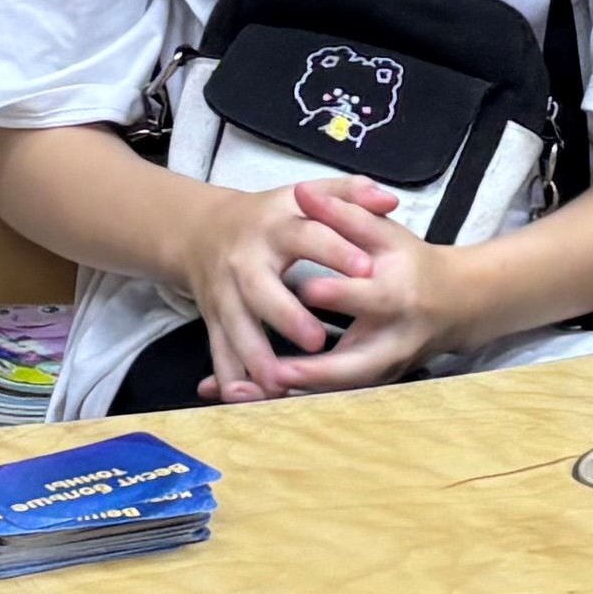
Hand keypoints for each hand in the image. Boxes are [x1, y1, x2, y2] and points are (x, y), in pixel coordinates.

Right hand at [172, 177, 392, 402]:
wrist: (203, 231)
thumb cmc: (271, 217)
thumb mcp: (307, 196)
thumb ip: (350, 195)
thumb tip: (389, 201)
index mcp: (275, 226)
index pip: (306, 234)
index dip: (335, 250)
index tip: (366, 269)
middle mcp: (245, 260)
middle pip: (260, 289)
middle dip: (286, 316)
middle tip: (318, 341)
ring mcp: (224, 293)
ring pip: (235, 328)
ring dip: (255, 357)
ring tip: (280, 383)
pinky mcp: (213, 320)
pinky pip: (219, 352)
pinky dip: (229, 378)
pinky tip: (245, 399)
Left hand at [276, 202, 472, 393]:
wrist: (457, 302)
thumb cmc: (412, 262)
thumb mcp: (384, 232)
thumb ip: (342, 212)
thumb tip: (302, 192)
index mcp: (399, 294)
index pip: (368, 297)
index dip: (340, 294)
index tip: (306, 290)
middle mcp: (396, 338)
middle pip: (359, 363)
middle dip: (318, 371)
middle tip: (278, 371)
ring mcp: (389, 367)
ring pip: (347, 389)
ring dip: (308, 394)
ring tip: (266, 390)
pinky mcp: (379, 382)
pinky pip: (342, 396)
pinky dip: (309, 398)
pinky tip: (272, 397)